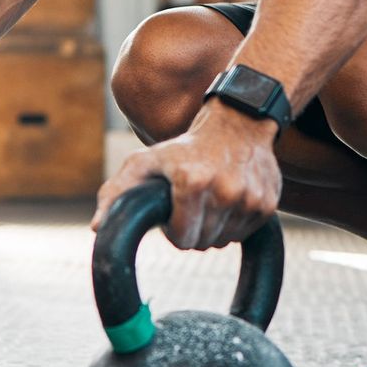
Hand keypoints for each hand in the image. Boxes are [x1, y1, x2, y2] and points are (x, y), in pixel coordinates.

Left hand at [92, 104, 281, 249]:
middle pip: (202, 243)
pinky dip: (234, 224)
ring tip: (211, 199)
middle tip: (192, 204)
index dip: (174, 229)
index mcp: (192, 181)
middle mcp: (225, 190)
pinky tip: (230, 198)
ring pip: (224, 241)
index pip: (182, 238)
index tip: (175, 210)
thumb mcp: (146, 161)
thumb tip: (98, 228)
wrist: (239, 123)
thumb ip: (117, 193)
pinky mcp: (269, 204)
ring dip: (214, 228)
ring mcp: (250, 198)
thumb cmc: (185, 147)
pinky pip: (245, 235)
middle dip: (193, 230)